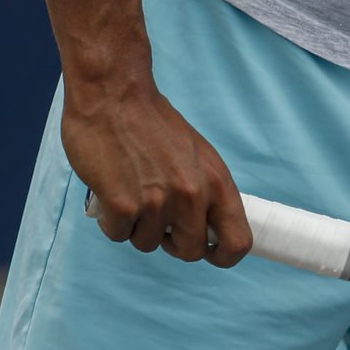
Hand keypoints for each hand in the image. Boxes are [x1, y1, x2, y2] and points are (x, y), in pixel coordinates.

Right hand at [62, 77, 251, 267]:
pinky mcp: (122, 205)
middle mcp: (193, 196)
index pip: (239, 242)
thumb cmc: (153, 124)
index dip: (224, 256)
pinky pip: (118, 234)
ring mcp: (158, 203)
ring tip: (131, 194)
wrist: (114, 94)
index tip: (209, 251)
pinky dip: (111, 221)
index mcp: (217, 184)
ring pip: (149, 244)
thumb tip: (211, 228)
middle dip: (173, 243)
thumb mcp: (199, 157)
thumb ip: (208, 192)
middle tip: (160, 222)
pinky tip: (110, 193)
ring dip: (137, 227)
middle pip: (191, 252)